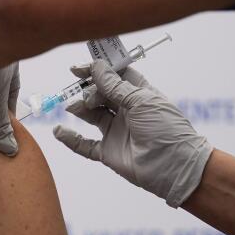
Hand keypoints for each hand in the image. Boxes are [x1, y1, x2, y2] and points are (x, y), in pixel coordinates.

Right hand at [52, 60, 210, 206]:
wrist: (175, 167)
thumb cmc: (166, 129)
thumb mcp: (141, 101)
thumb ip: (115, 86)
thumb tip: (96, 67)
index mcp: (138, 94)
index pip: (116, 75)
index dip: (99, 70)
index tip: (80, 68)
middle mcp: (126, 111)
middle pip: (101, 93)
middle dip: (89, 90)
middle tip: (88, 97)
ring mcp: (116, 131)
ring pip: (91, 115)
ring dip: (80, 108)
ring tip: (74, 107)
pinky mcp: (108, 152)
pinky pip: (85, 145)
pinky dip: (71, 139)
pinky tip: (59, 131)